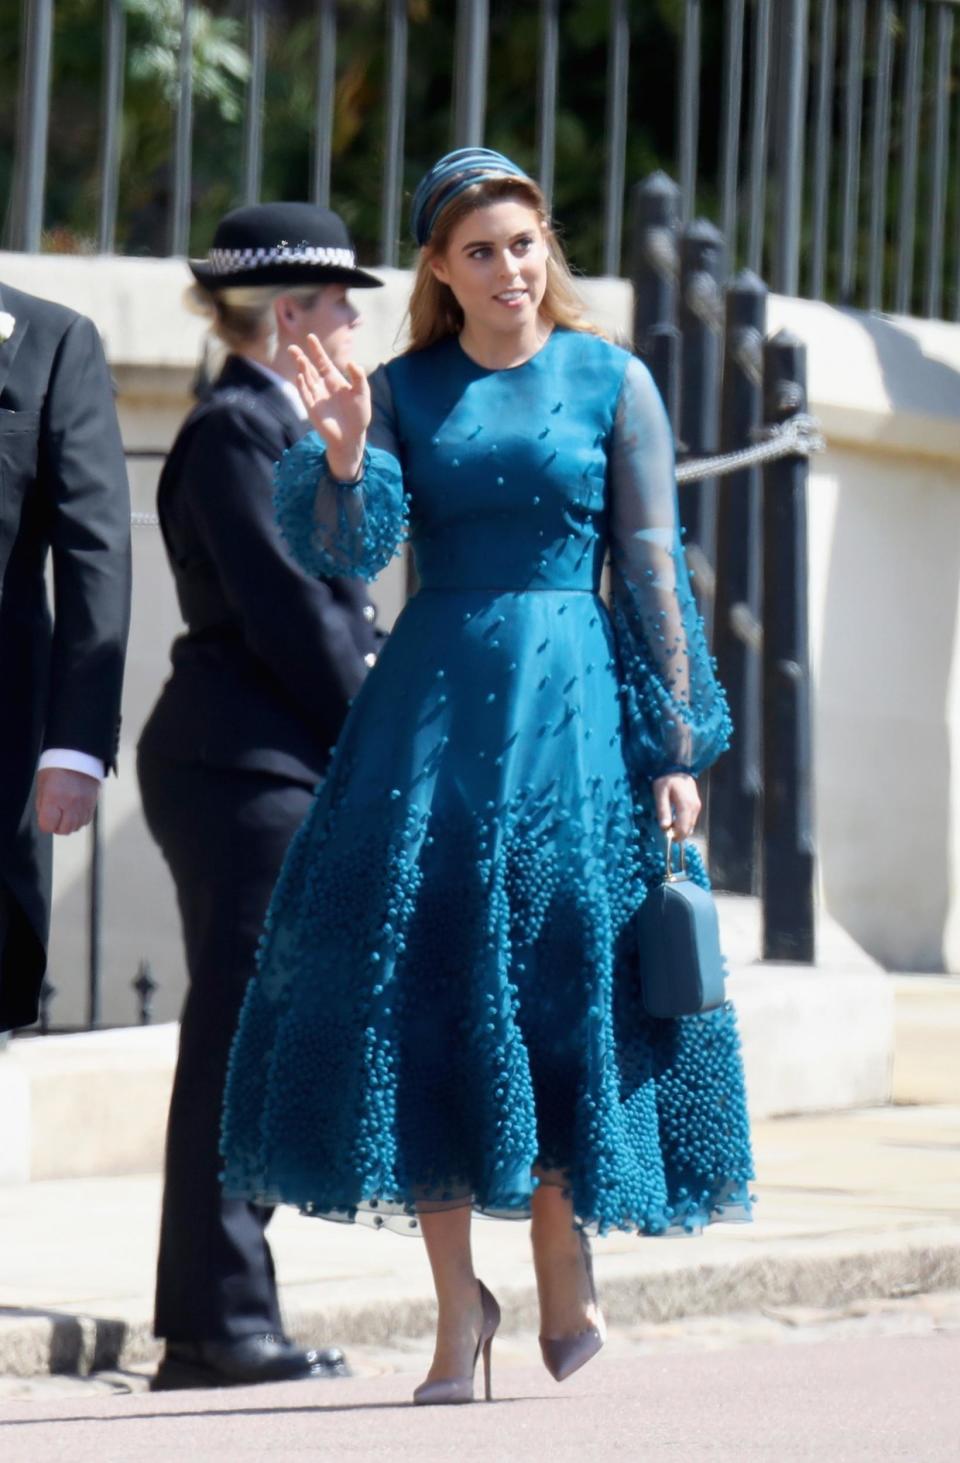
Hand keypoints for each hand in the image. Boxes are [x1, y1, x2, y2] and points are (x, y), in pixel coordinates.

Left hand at [36, 768, 99, 834]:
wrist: (80, 754)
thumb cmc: (58, 767)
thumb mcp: (42, 784)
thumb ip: (42, 805)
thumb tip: (45, 818)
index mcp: (54, 798)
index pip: (47, 826)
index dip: (45, 824)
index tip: (45, 818)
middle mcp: (70, 804)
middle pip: (64, 830)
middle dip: (57, 826)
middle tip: (55, 817)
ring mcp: (84, 805)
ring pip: (76, 827)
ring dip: (69, 823)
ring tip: (66, 813)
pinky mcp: (93, 804)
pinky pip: (86, 821)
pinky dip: (79, 819)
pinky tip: (75, 810)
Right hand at [290, 333, 369, 480]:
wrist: (352, 437)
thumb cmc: (358, 415)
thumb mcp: (362, 393)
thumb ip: (359, 377)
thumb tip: (351, 362)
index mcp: (334, 380)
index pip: (323, 361)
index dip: (316, 350)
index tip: (310, 337)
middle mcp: (322, 386)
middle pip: (309, 368)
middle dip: (301, 358)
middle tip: (292, 347)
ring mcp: (316, 397)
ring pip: (306, 380)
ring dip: (302, 369)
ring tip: (299, 358)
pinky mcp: (312, 409)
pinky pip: (305, 395)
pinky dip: (302, 386)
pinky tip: (300, 377)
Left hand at [651, 773, 699, 841]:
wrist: (677, 768)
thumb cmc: (666, 780)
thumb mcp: (660, 793)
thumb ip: (663, 810)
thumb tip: (664, 828)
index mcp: (686, 805)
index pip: (683, 828)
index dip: (675, 836)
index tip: (665, 836)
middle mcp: (695, 807)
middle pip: (688, 829)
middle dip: (678, 835)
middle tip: (666, 832)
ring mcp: (697, 806)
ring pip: (691, 826)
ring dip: (681, 830)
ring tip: (669, 825)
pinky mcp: (697, 806)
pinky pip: (691, 820)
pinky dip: (684, 824)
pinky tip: (675, 821)